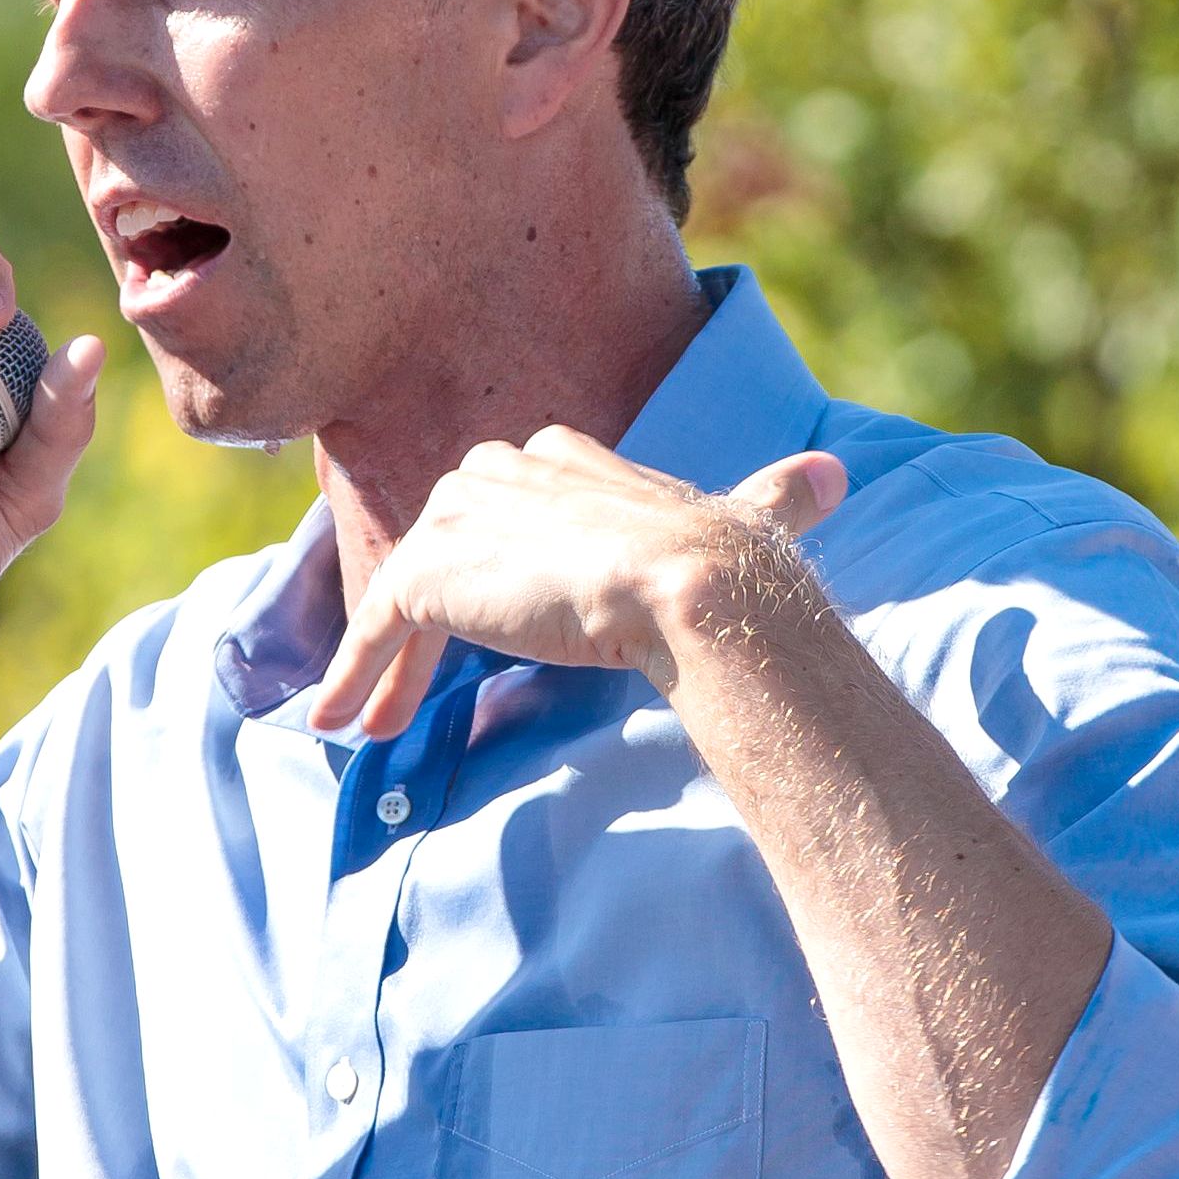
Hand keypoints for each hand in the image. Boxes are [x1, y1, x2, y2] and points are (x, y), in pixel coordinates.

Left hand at [306, 429, 848, 737]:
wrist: (700, 590)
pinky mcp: (434, 571)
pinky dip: (355, 671)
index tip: (479, 619)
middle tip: (409, 685)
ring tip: (365, 721)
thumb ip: (777, 497)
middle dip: (424, 614)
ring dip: (381, 660)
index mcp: (564, 456)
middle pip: (442, 547)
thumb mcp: (753, 518)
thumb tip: (836, 477)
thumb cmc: (733, 568)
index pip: (501, 506)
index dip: (485, 569)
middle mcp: (502, 469)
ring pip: (404, 591)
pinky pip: (377, 625)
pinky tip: (343, 721)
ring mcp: (461, 518)